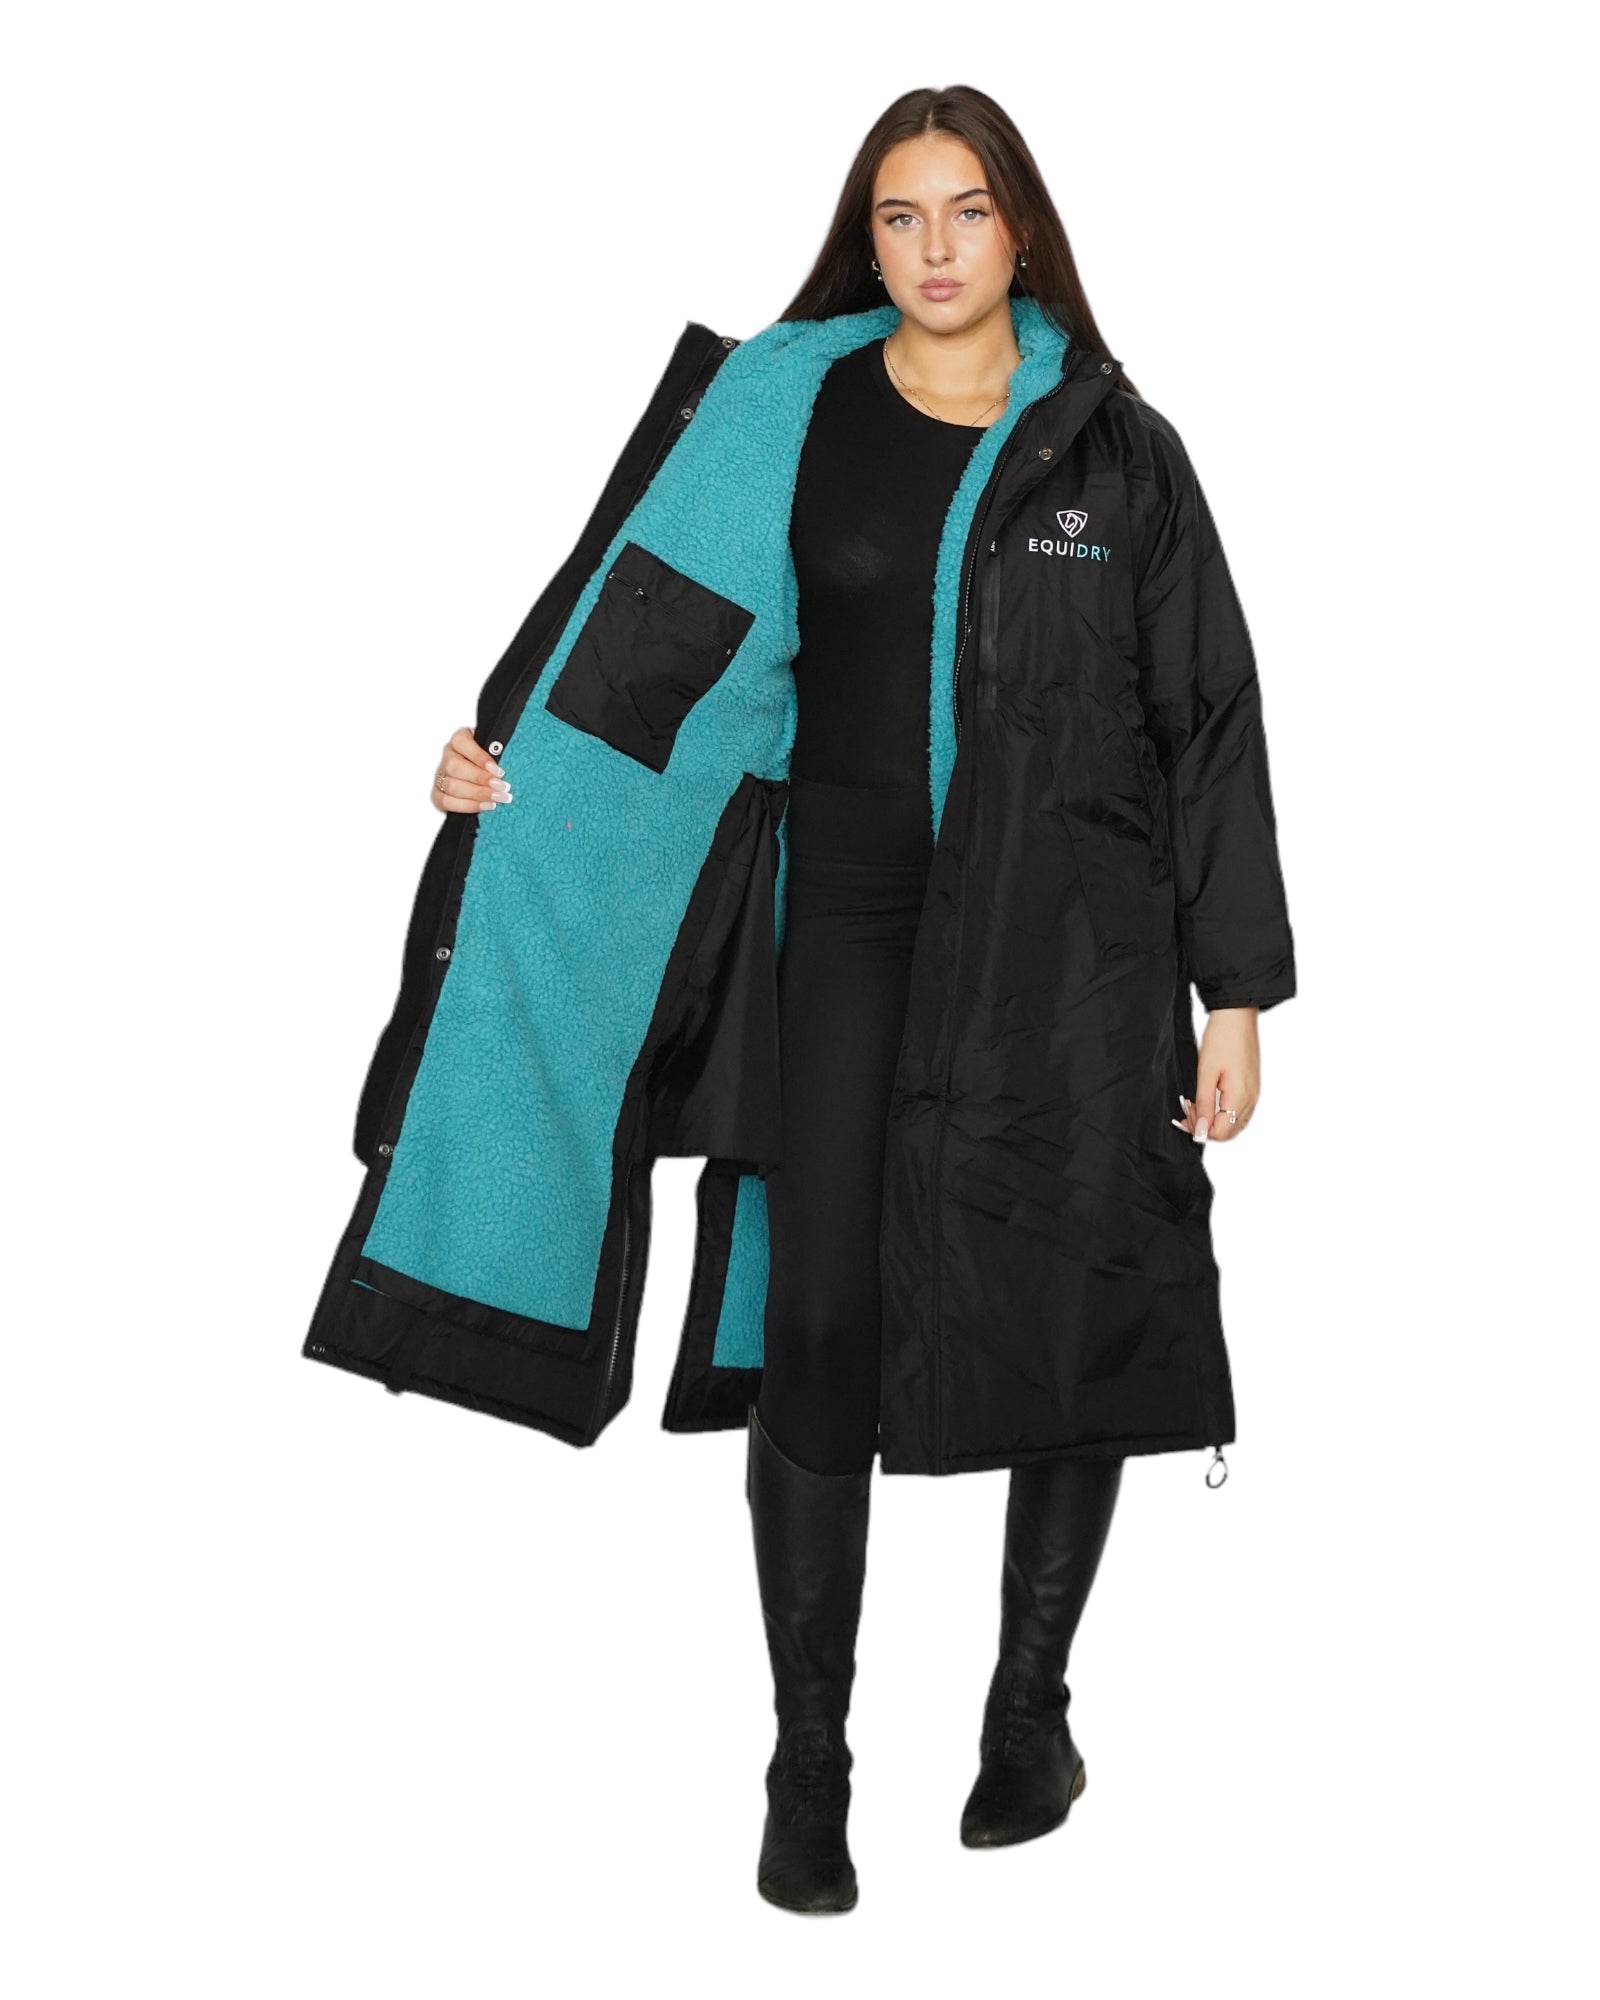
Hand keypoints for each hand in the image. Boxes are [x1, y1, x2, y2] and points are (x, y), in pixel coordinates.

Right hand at [430, 726, 511, 813]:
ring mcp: (440, 775)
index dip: (479, 757)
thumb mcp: (496, 750)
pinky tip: (486, 806)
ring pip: (452, 786)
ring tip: (498, 798)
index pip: (461, 742)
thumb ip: (498, 754)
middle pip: (455, 767)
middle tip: (503, 787)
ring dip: (478, 794)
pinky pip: (447, 802)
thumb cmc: (493, 761)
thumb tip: (504, 769)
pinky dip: (468, 806)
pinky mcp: (437, 794)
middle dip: (481, 779)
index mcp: (459, 739)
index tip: (499, 770)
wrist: (484, 779)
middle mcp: (447, 755)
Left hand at [1172, 1007, 1259, 1143]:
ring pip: (1234, 1123)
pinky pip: (1239, 1111)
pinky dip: (1223, 1112)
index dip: (1200, 1130)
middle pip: (1229, 1131)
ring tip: (1195, 1104)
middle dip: (1206, 1127)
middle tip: (1187, 1111)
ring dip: (1214, 1120)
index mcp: (1240, 1097)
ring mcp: (1254, 1093)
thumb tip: (1200, 1130)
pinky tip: (1208, 1099)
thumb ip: (1203, 1104)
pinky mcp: (1252, 1086)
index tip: (1183, 1117)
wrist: (1237, 1015)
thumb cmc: (1222, 1038)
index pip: (1221, 1133)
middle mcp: (1251, 1099)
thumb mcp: (1205, 1073)